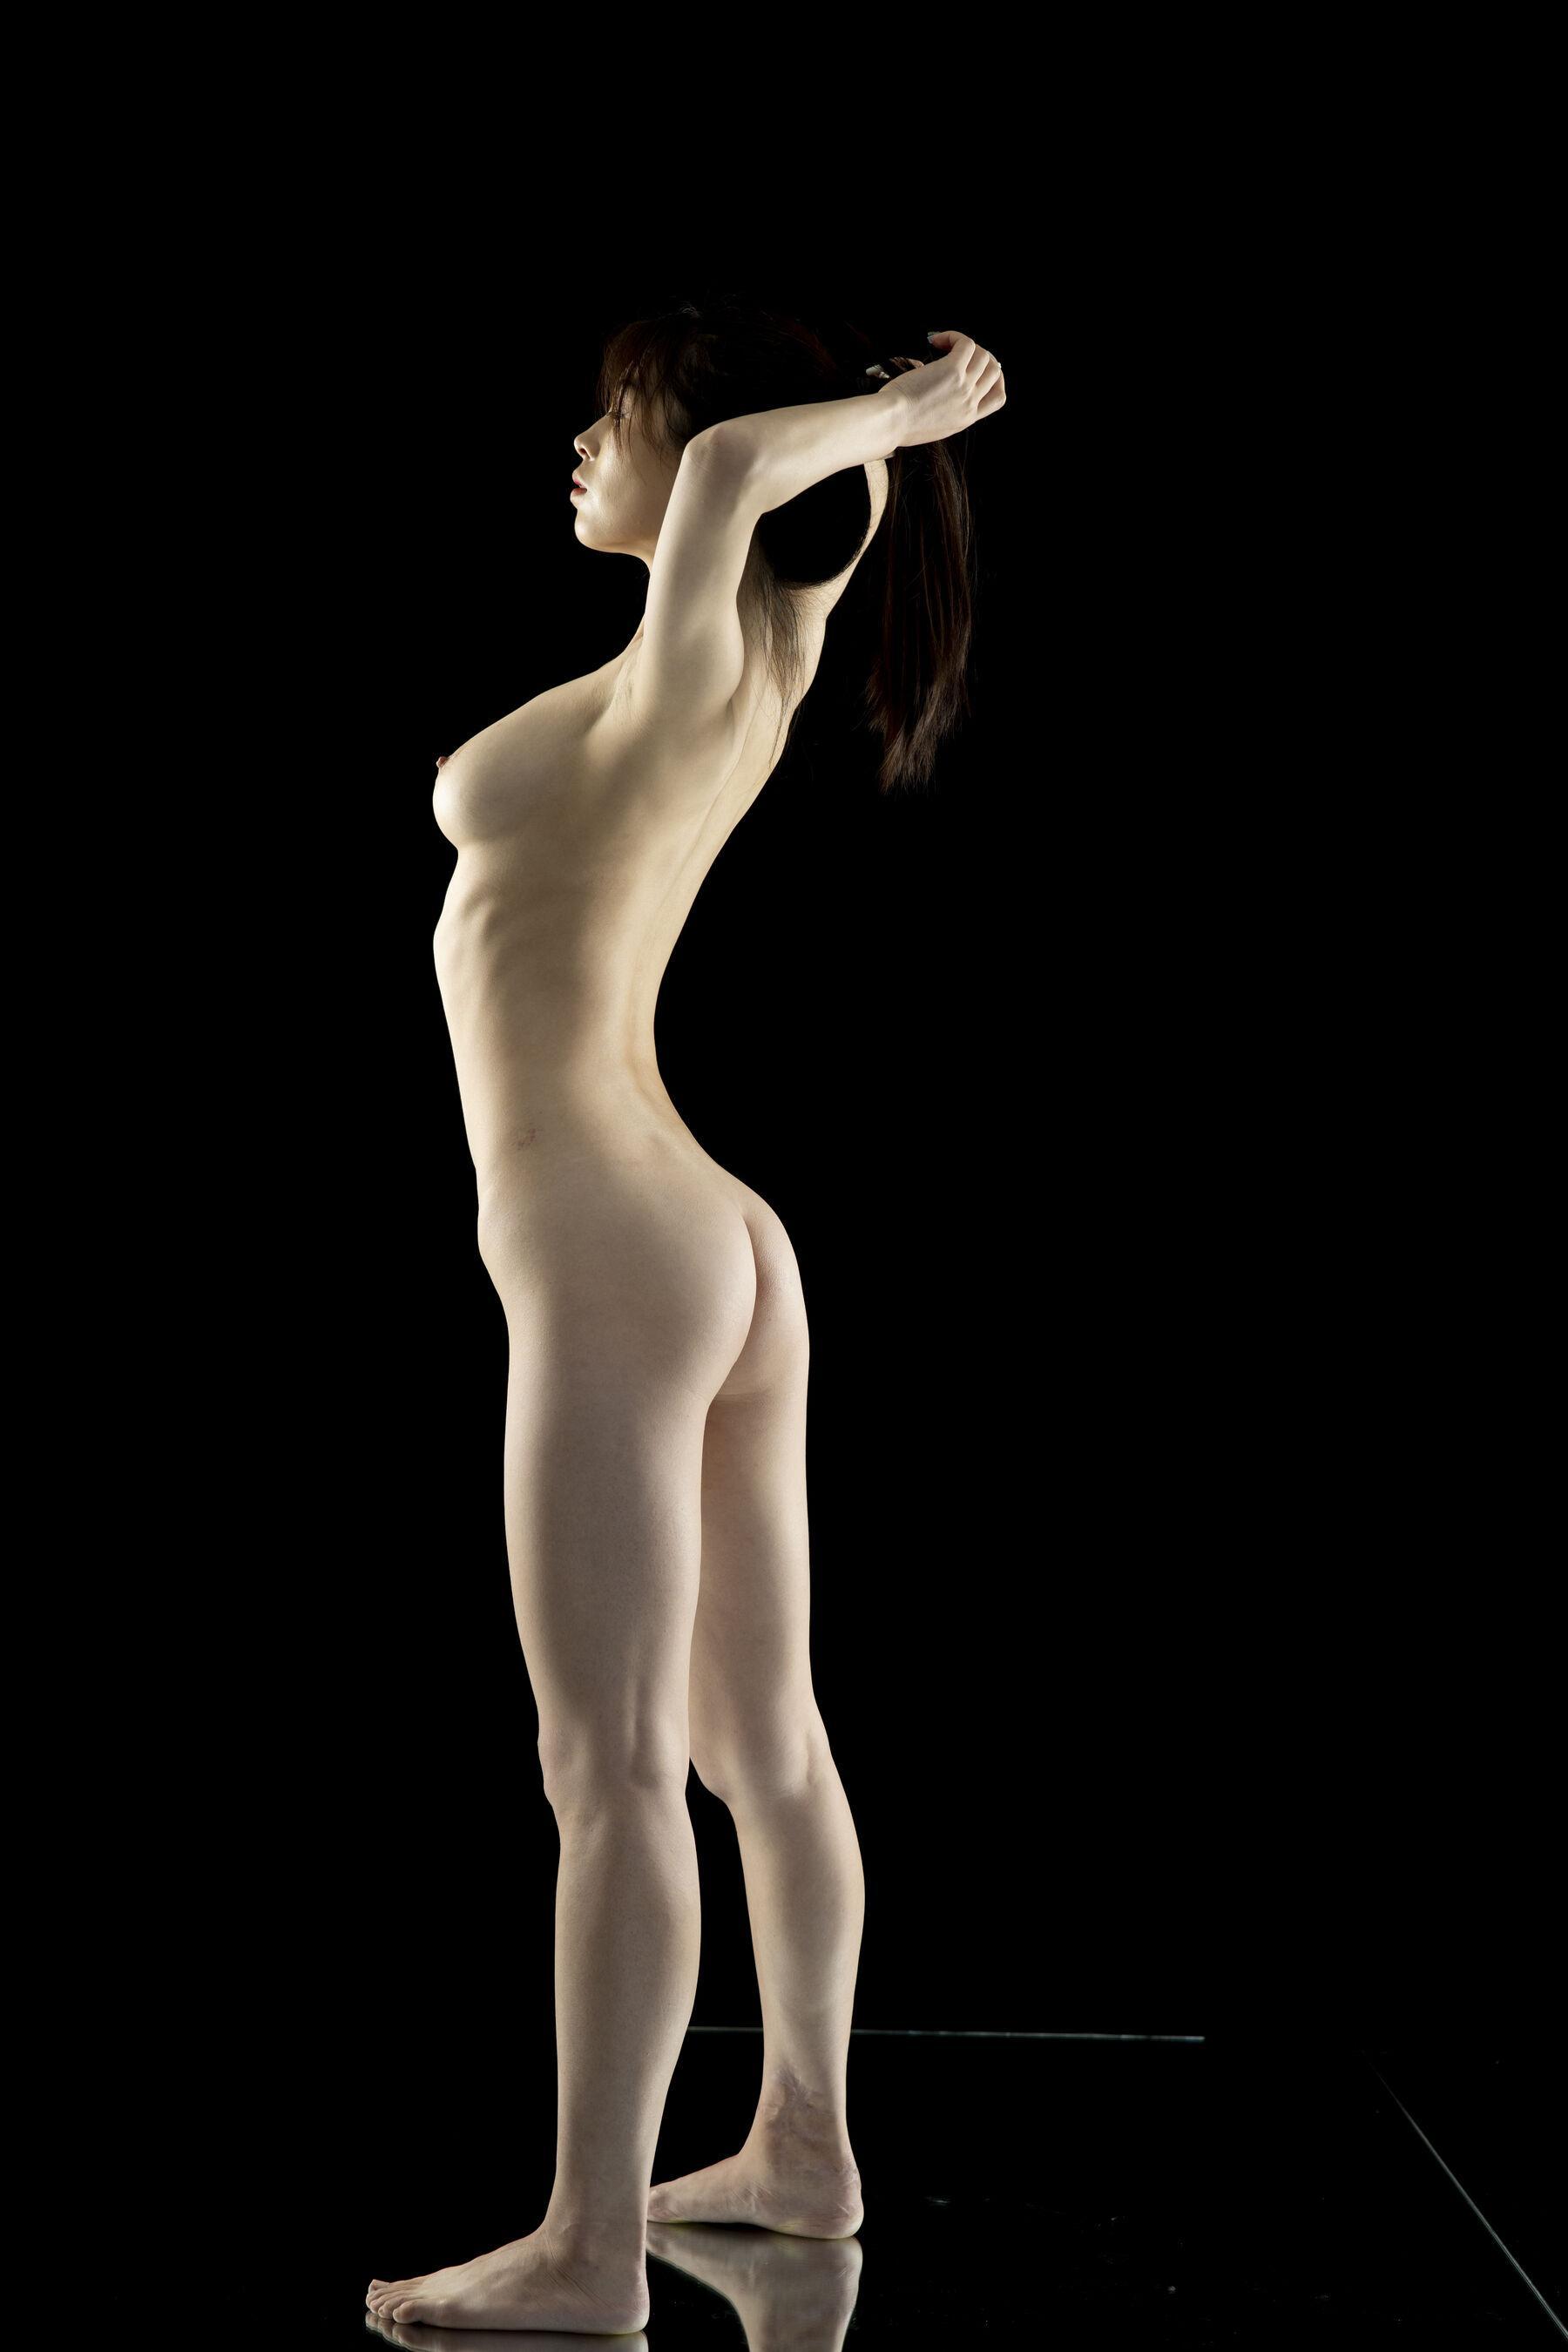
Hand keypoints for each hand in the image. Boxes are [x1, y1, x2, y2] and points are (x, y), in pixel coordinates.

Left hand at [881, 330, 1004, 449]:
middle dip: (981, 356)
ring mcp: (964, 387)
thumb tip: (931, 377)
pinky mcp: (953, 371)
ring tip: (943, 345)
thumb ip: (941, 407)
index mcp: (966, 419)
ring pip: (983, 355)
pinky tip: (935, 341)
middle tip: (958, 351)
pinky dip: (953, 336)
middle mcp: (970, 404)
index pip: (997, 398)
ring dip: (965, 344)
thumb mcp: (930, 425)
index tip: (978, 370)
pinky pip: (965, 344)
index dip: (993, 379)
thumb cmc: (899, 424)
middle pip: (994, 371)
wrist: (891, 423)